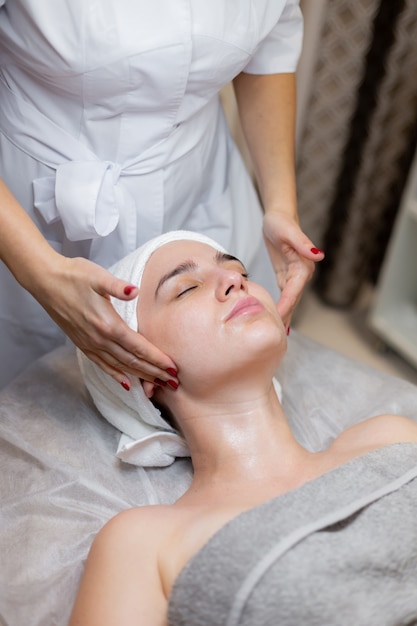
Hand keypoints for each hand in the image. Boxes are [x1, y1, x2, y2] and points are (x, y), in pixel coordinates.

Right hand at [34, 255, 178, 388]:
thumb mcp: (98, 277)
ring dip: (140, 376)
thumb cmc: (75, 275)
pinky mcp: (82, 344)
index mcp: (108, 324)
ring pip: (120, 366)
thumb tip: (134, 290)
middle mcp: (100, 339)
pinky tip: (126, 383)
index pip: (139, 347)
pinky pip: (103, 365)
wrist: (46, 281)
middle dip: (154, 372)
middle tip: (173, 382)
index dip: (157, 359)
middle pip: (133, 361)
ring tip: (157, 385)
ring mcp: (90, 343)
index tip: (174, 368)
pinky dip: (116, 375)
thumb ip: (118, 286)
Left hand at [263, 212, 324, 328]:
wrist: (278, 215)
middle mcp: (302, 273)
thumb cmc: (281, 221)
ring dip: (285, 315)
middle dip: (286, 316)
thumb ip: (303, 243)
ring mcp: (295, 275)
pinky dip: (282, 307)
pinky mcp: (286, 275)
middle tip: (277, 335)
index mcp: (303, 265)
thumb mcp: (288, 230)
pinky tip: (278, 319)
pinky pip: (285, 295)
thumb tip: (319, 255)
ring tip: (279, 334)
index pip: (293, 290)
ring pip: (290, 300)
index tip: (278, 320)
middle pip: (293, 299)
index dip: (286, 306)